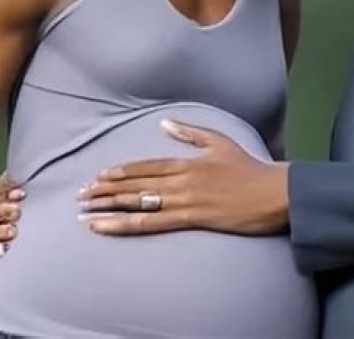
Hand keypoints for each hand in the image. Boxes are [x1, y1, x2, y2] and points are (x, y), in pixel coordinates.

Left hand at [77, 120, 288, 235]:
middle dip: (106, 191)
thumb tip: (164, 124)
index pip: (146, 166)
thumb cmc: (249, 168)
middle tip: (80, 196)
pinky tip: (109, 228)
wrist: (273, 193)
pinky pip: (153, 223)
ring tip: (85, 214)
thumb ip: (190, 133)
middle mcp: (181, 180)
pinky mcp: (192, 218)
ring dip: (109, 209)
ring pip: (139, 204)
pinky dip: (127, 225)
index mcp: (187, 161)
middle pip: (136, 185)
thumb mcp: (220, 142)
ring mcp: (185, 200)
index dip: (121, 171)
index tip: (99, 176)